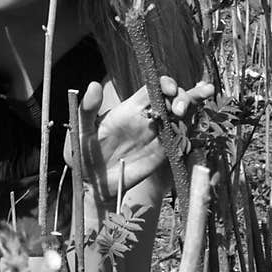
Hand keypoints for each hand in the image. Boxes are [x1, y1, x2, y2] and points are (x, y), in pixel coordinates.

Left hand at [67, 75, 214, 205]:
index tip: (170, 90)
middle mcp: (145, 121)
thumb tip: (93, 85)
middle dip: (184, 97)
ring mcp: (155, 138)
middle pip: (173, 100)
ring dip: (192, 111)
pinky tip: (190, 132)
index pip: (153, 89)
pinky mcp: (160, 156)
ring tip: (189, 113)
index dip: (165, 84)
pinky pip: (179, 141)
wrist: (91, 186)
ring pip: (180, 118)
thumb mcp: (79, 131)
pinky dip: (188, 135)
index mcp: (128, 110)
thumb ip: (87, 109)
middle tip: (180, 109)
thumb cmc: (81, 156)